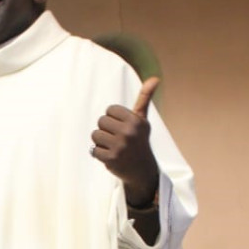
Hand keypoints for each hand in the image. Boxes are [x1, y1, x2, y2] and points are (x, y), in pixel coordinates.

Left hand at [90, 77, 160, 205]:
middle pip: (101, 121)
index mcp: (135, 120)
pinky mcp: (111, 159)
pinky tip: (110, 156)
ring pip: (95, 135)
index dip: (113, 118)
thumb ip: (144, 99)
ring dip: (101, 142)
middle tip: (116, 139)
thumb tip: (155, 78)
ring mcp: (120, 146)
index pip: (110, 110)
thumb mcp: (143, 120)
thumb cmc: (139, 141)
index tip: (122, 127)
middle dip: (106, 130)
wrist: (142, 170)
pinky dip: (99, 154)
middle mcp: (129, 132)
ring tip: (113, 147)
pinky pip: (94, 150)